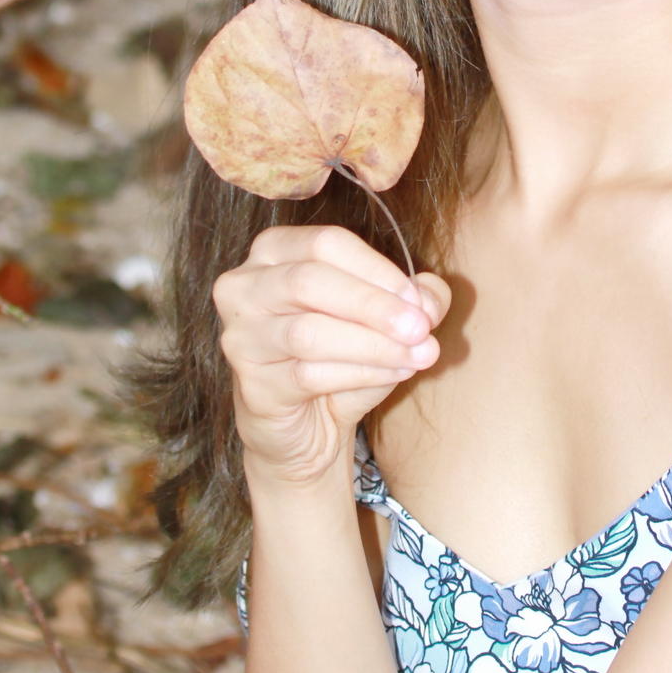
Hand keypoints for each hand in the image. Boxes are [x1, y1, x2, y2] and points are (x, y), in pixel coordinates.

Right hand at [213, 225, 450, 485]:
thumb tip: (431, 297)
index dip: (378, 269)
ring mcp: (241, 337)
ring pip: (309, 332)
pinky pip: (308, 375)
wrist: (307, 429)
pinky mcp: (252, 385)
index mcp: (274, 251)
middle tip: (421, 328)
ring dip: (374, 344)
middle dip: (374, 304)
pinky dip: (361, 373)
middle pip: (310, 281)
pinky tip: (395, 374)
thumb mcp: (384, 319)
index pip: (326, 243)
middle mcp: (243, 287)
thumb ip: (414, 299)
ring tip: (419, 355)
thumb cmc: (341, 358)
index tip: (419, 300)